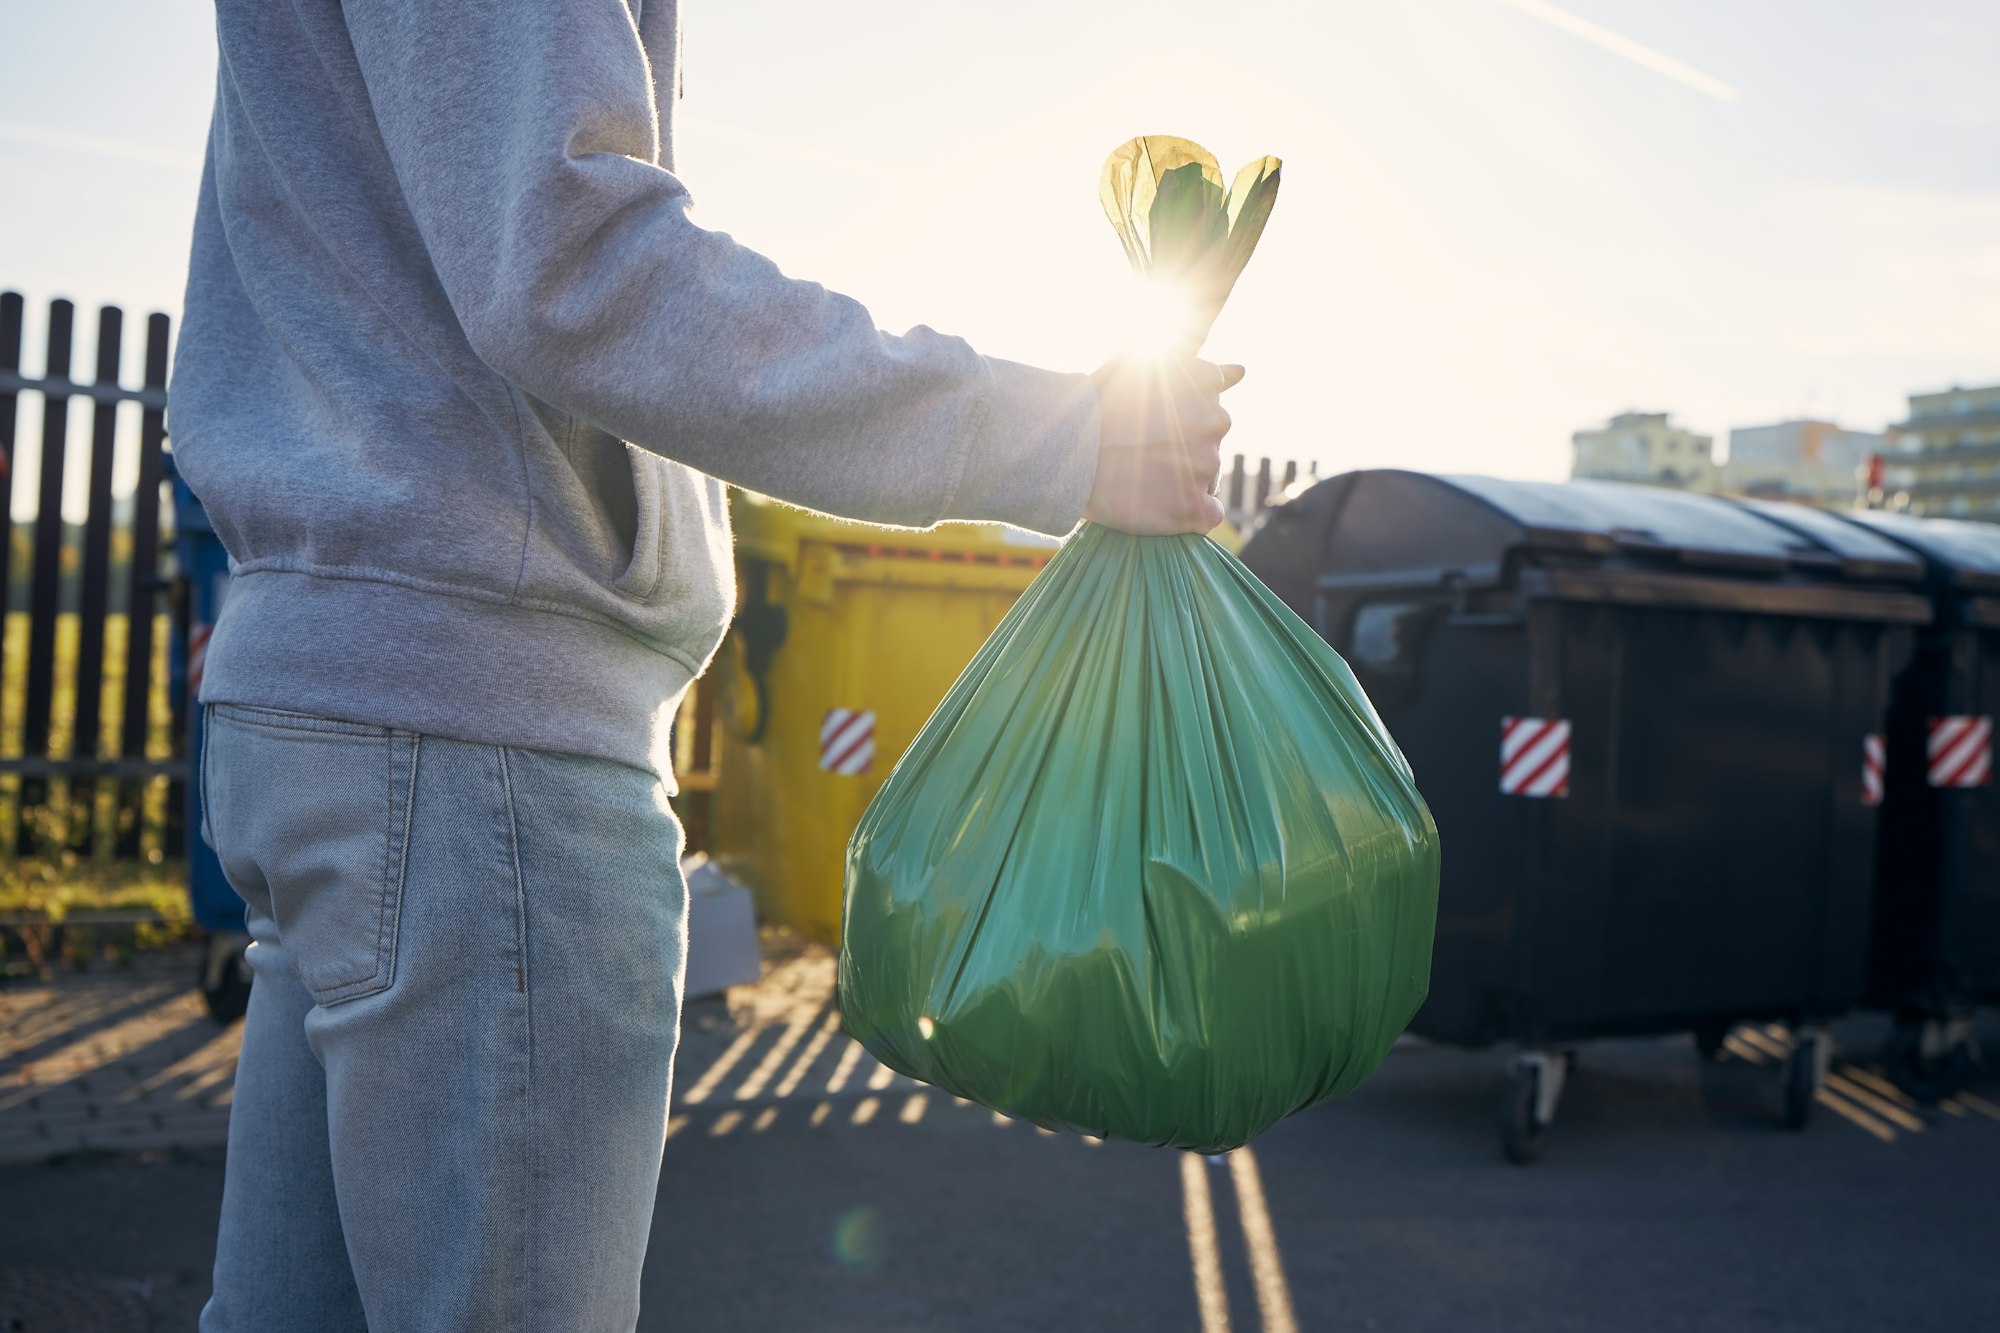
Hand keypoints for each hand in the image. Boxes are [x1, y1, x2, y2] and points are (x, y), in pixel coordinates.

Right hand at [1084, 355, 1244, 534]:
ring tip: (1140, 478)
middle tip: (1139, 454)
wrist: (1063, 449)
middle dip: (1183, 451)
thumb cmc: (1093, 404)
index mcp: (1206, 380)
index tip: (1150, 429)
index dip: (1180, 423)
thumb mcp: (1140, 363)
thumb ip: (1194, 368)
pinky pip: (1209, 514)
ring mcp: (1208, 464)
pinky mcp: (1194, 506)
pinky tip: (1161, 505)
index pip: (1211, 409)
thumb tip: (1242, 372)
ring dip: (1182, 480)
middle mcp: (1217, 419)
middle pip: (1209, 445)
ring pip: (1207, 478)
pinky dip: (1191, 513)